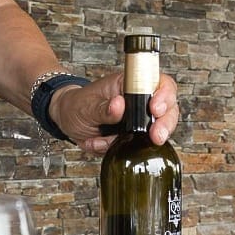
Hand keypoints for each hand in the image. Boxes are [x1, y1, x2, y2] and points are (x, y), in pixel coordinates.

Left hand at [49, 72, 179, 154]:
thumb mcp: (85, 105)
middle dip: (165, 123)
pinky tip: (100, 143)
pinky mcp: (134, 137)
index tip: (155, 109)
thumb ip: (103, 107)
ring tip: (122, 143)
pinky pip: (138, 147)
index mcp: (131, 84)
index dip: (164, 95)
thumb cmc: (77, 105)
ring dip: (147, 141)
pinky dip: (120, 150)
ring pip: (159, 130)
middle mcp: (140, 102)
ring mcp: (139, 121)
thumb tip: (119, 105)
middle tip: (156, 136)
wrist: (66, 120)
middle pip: (168, 109)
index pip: (159, 83)